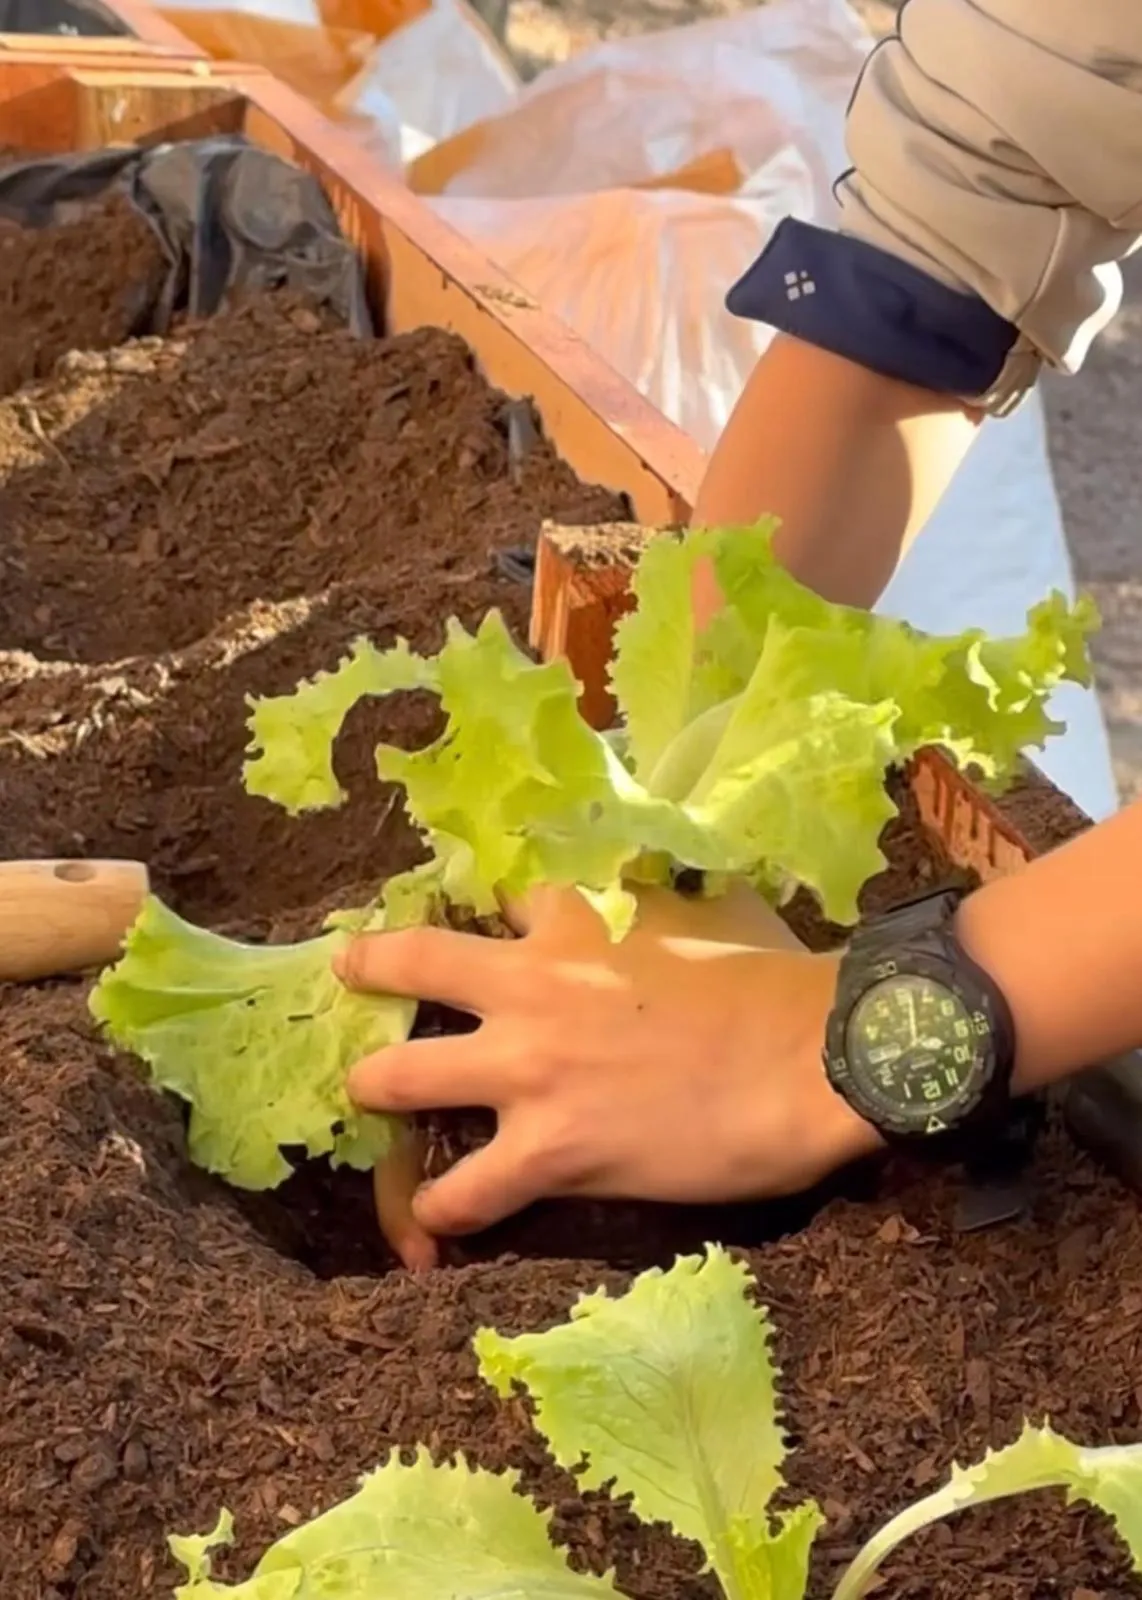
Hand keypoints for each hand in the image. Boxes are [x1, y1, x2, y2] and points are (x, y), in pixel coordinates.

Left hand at [336, 885, 879, 1268]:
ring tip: (369, 1102)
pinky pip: (462, 1192)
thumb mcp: (702, 913)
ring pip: (400, 1078)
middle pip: (411, 965)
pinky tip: (431, 1228)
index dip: (484, 915)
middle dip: (372, 971)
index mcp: (573, 922)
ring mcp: (529, 1070)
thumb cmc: (774, 982)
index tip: (469, 922)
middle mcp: (529, 986)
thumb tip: (656, 902)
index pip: (503, 900)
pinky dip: (439, 1213)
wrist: (814, 1059)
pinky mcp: (549, 1150)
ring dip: (375, 1091)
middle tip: (352, 975)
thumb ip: (651, 908)